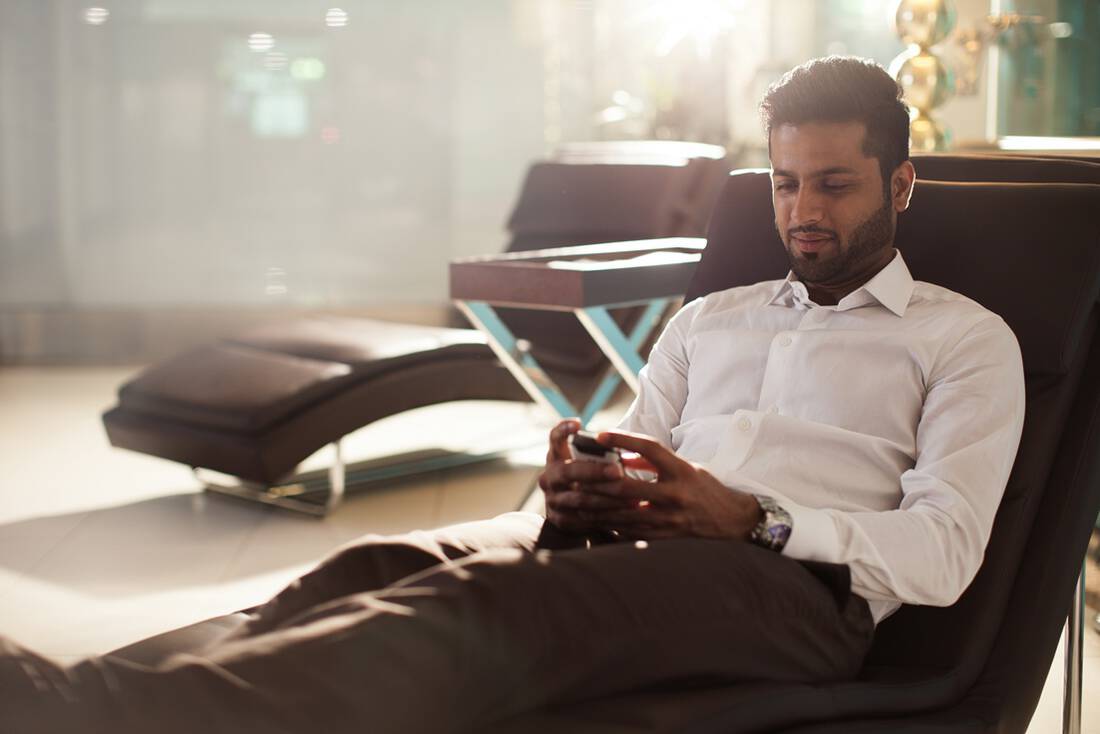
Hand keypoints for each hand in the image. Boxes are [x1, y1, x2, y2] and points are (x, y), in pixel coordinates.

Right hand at [537, 419, 636, 532]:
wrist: (573, 513)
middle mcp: (549, 477)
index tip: (578, 423)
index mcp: (556, 457)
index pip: (554, 438)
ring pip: (580, 498)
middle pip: (569, 471)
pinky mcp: (560, 520)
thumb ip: (597, 456)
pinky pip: (584, 518)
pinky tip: (625, 514)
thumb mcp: (586, 463)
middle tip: (619, 471)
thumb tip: (624, 450)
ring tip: (631, 497)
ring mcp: (552, 499)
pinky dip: (606, 516)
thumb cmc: (588, 479)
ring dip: (607, 497)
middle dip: (595, 471)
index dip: (563, 430)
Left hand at [579, 430, 763, 540]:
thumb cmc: (705, 489)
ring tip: (576, 499)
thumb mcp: (685, 467)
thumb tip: (621, 458)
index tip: (599, 435)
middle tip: (575, 475)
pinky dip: (611, 525)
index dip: (622, 439)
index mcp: (681, 471)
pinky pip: (631, 532)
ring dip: (597, 507)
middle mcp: (675, 494)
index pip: (648, 448)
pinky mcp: (666, 537)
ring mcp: (670, 519)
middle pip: (627, 487)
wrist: (732, 521)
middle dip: (596, 482)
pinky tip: (594, 520)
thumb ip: (653, 463)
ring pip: (624, 513)